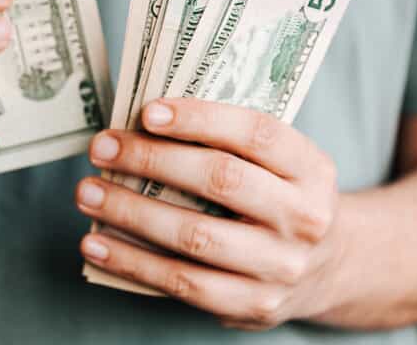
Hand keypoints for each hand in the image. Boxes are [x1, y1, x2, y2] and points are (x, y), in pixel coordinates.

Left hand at [76, 98, 340, 329]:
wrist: (330, 267)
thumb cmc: (280, 197)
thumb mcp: (280, 163)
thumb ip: (229, 142)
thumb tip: (142, 124)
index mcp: (312, 168)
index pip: (256, 133)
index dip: (199, 119)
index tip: (147, 112)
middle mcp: (304, 217)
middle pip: (221, 181)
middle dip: (152, 160)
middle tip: (102, 148)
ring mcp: (280, 267)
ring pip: (194, 236)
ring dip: (130, 213)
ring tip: (87, 193)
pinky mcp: (253, 305)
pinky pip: (182, 284)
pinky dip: (132, 262)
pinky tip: (97, 244)